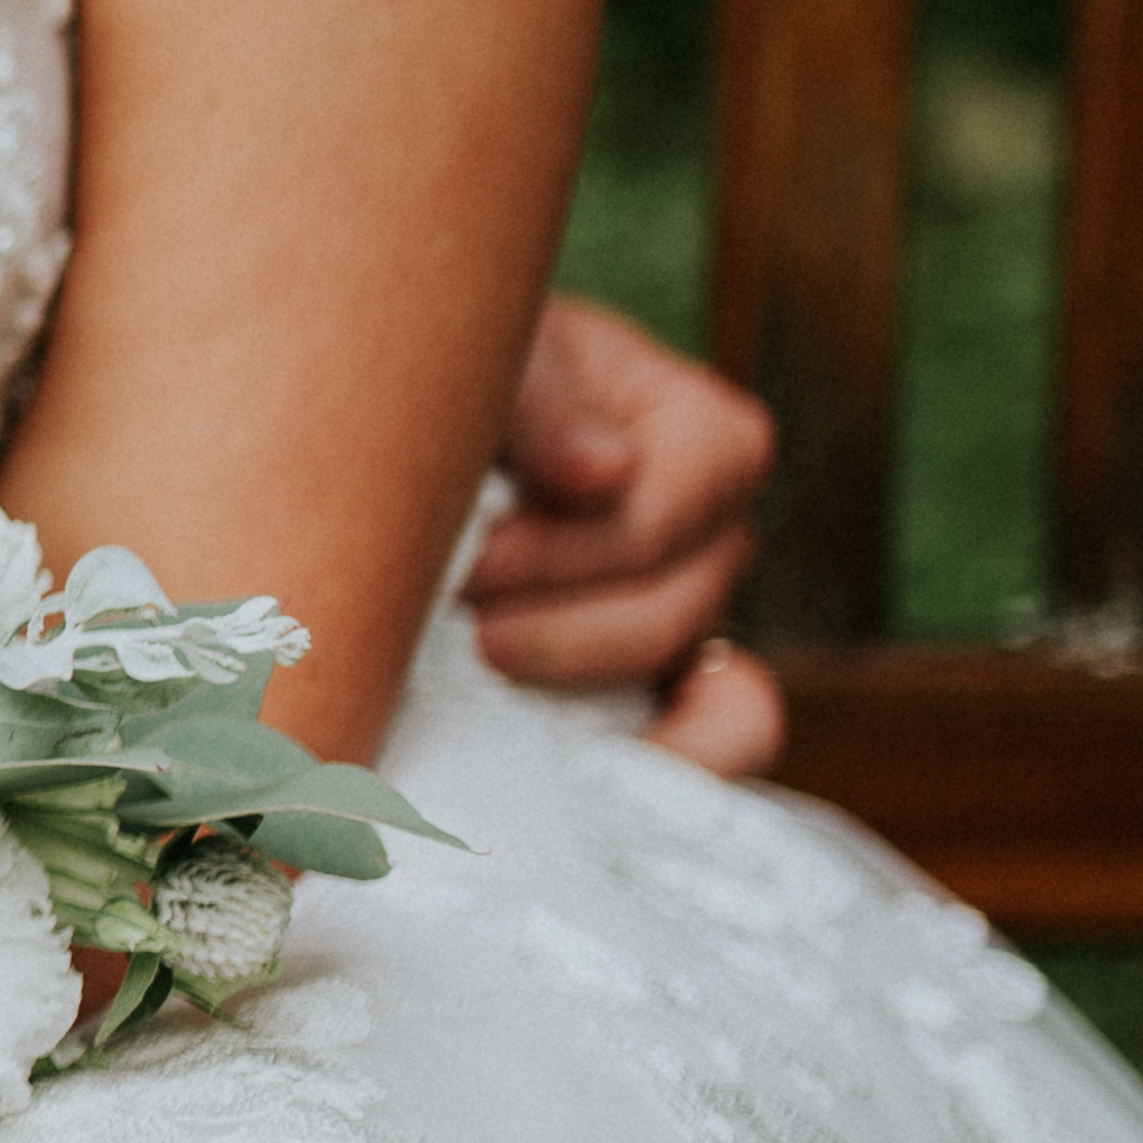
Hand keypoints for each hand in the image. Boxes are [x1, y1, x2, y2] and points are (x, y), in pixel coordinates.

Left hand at [471, 295, 785, 779]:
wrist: (424, 416)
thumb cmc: (467, 374)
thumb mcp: (498, 356)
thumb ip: (542, 402)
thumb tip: (601, 473)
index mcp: (711, 442)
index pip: (650, 529)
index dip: (548, 559)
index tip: (461, 565)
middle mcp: (718, 537)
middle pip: (664, 618)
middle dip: (546, 630)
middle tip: (450, 622)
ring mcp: (692, 614)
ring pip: (688, 693)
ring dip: (566, 687)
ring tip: (472, 665)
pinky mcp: (651, 680)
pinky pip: (713, 743)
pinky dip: (671, 768)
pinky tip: (593, 786)